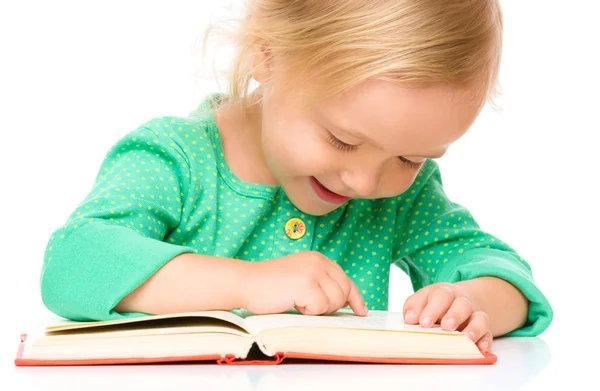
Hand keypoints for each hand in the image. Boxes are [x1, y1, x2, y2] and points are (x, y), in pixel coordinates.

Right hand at [241, 252, 366, 316]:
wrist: (245, 282)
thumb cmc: (269, 285)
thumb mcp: (300, 278)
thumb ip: (320, 283)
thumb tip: (344, 301)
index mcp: (318, 259)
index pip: (346, 280)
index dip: (355, 298)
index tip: (361, 311)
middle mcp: (319, 262)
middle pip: (343, 293)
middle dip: (330, 307)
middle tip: (308, 306)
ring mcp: (313, 272)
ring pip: (334, 302)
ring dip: (317, 310)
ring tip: (297, 302)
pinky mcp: (306, 284)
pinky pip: (320, 308)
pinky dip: (307, 312)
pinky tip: (292, 303)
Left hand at [402, 282, 491, 351]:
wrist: (458, 300)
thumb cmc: (435, 303)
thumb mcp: (422, 299)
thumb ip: (413, 306)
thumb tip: (408, 319)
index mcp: (444, 293)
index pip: (441, 296)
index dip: (433, 308)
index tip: (423, 322)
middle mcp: (461, 302)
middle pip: (462, 305)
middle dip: (454, 315)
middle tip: (446, 327)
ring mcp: (474, 315)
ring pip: (480, 317)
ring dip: (474, 328)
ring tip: (467, 338)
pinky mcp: (484, 329)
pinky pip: (488, 334)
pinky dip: (485, 341)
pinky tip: (481, 349)